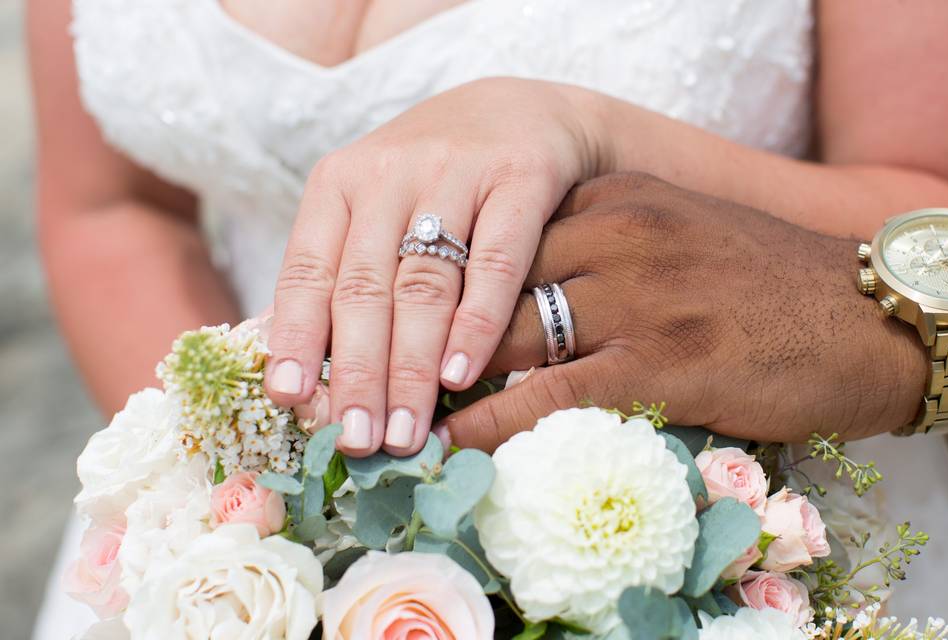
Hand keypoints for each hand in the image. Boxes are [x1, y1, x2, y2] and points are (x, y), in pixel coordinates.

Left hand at [264, 78, 602, 456]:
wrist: (520, 113)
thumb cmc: (434, 183)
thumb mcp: (373, 212)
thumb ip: (336, 276)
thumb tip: (283, 363)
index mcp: (339, 184)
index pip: (307, 270)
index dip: (297, 337)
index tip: (289, 399)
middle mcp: (389, 172)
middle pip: (365, 288)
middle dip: (358, 373)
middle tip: (357, 441)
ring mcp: (455, 171)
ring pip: (424, 284)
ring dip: (412, 366)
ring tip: (405, 431)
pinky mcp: (520, 177)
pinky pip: (496, 260)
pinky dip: (476, 321)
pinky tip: (461, 374)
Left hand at [440, 173, 928, 450]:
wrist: (862, 317)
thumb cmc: (760, 282)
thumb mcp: (671, 232)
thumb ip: (596, 250)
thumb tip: (512, 302)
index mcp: (613, 193)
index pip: (497, 235)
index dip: (445, 285)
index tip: (401, 320)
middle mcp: (616, 231)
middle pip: (488, 282)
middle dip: (429, 332)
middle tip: (381, 372)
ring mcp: (636, 295)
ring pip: (507, 336)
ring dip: (444, 379)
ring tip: (398, 412)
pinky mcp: (658, 359)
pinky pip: (548, 393)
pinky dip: (487, 422)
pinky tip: (447, 444)